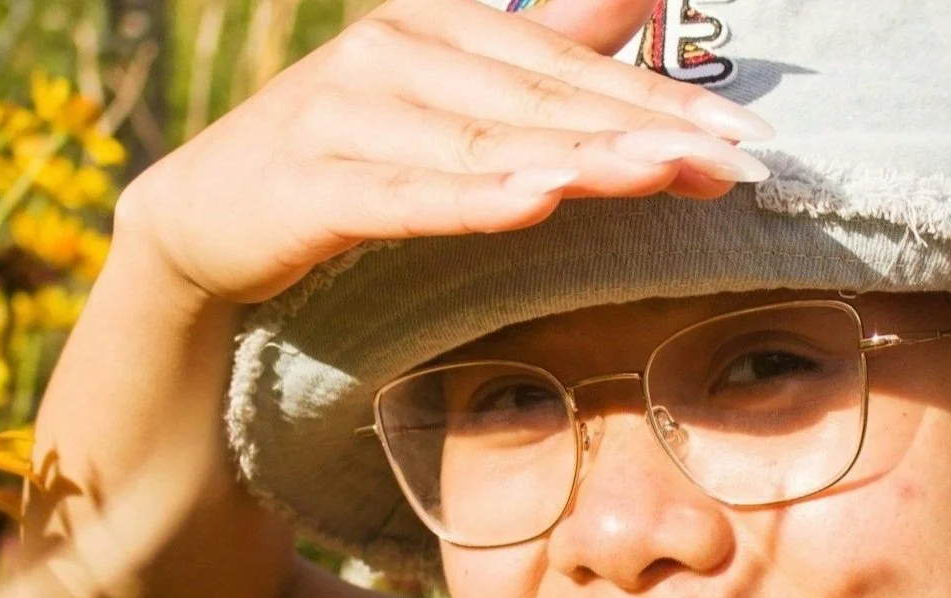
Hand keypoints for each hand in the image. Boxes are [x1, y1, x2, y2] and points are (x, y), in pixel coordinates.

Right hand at [118, 0, 772, 303]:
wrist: (205, 219)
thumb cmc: (341, 161)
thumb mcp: (441, 101)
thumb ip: (535, 55)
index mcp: (434, 26)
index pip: (567, 63)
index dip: (658, 95)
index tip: (746, 138)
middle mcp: (392, 52)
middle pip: (538, 97)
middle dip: (641, 129)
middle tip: (732, 164)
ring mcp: (342, 112)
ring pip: (481, 140)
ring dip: (576, 158)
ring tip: (661, 175)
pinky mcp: (307, 182)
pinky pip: (401, 194)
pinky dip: (469, 199)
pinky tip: (534, 204)